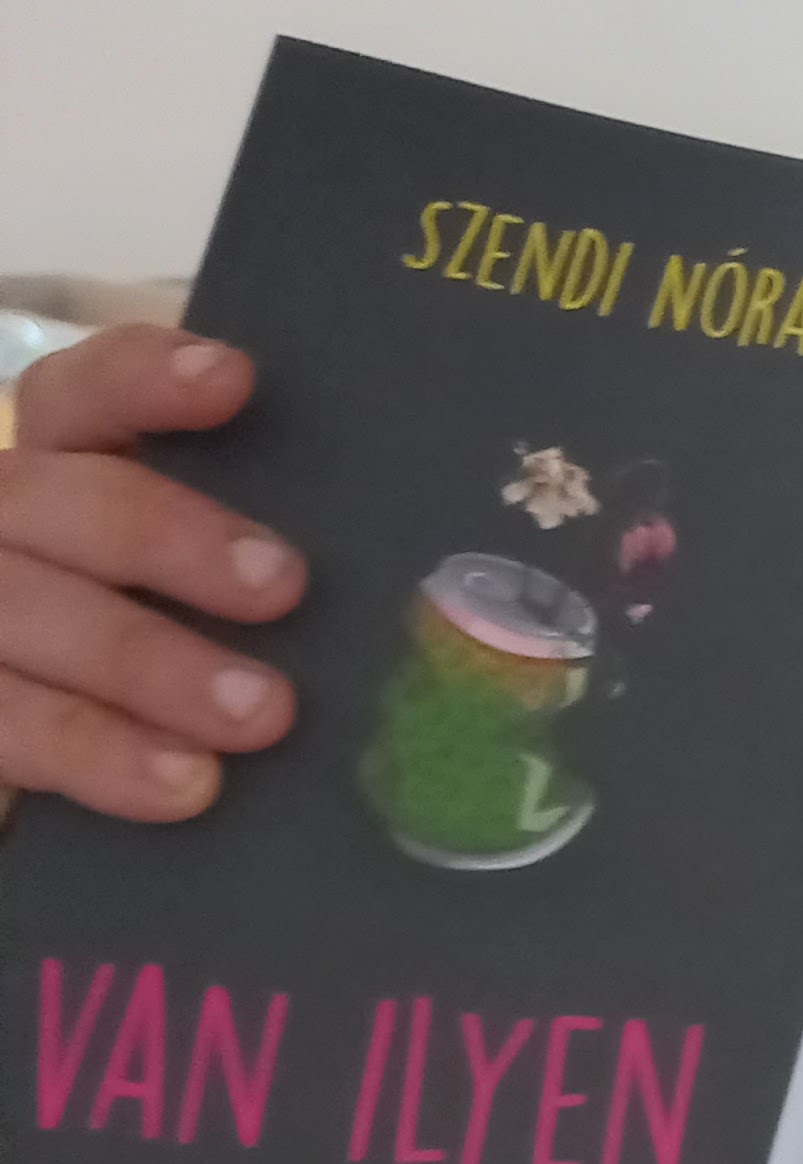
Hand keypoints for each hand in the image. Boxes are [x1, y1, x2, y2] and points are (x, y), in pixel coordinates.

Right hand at [0, 328, 305, 820]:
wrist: (53, 751)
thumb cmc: (155, 653)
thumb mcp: (190, 589)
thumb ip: (244, 558)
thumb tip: (404, 578)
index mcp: (53, 468)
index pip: (80, 395)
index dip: (146, 380)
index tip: (237, 381)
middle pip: (55, 499)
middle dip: (168, 537)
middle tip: (283, 585)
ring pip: (26, 613)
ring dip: (148, 663)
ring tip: (263, 713)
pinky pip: (11, 725)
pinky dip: (99, 752)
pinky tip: (186, 783)